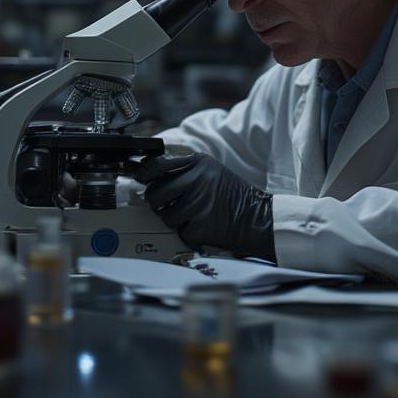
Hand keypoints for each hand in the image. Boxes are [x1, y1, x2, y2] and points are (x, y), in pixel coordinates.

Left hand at [134, 153, 274, 260]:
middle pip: (156, 193)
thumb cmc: (232, 195)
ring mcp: (199, 203)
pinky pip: (180, 232)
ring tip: (191, 215)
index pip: (159, 164)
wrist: (258, 217)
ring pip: (165, 216)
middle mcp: (198, 180)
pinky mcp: (201, 226)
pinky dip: (189, 233)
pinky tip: (202, 226)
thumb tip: (147, 171)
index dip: (144, 173)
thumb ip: (184, 169)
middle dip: (156, 202)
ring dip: (174, 220)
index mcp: (199, 163)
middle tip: (165, 203)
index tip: (140, 178)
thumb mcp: (211, 171)